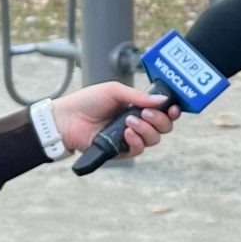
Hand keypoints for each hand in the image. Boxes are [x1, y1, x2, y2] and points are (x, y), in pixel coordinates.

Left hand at [52, 82, 180, 158]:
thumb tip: (162, 99)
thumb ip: (139, 96)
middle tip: (145, 113)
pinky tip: (126, 133)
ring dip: (146, 130)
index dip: (172, 111)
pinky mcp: (121, 151)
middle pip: (164, 128)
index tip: (173, 108)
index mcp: (138, 107)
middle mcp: (137, 123)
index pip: (163, 112)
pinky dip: (136, 141)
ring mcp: (130, 138)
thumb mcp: (114, 90)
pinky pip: (138, 150)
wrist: (68, 118)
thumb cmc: (88, 101)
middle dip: (159, 120)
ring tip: (130, 122)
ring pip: (154, 139)